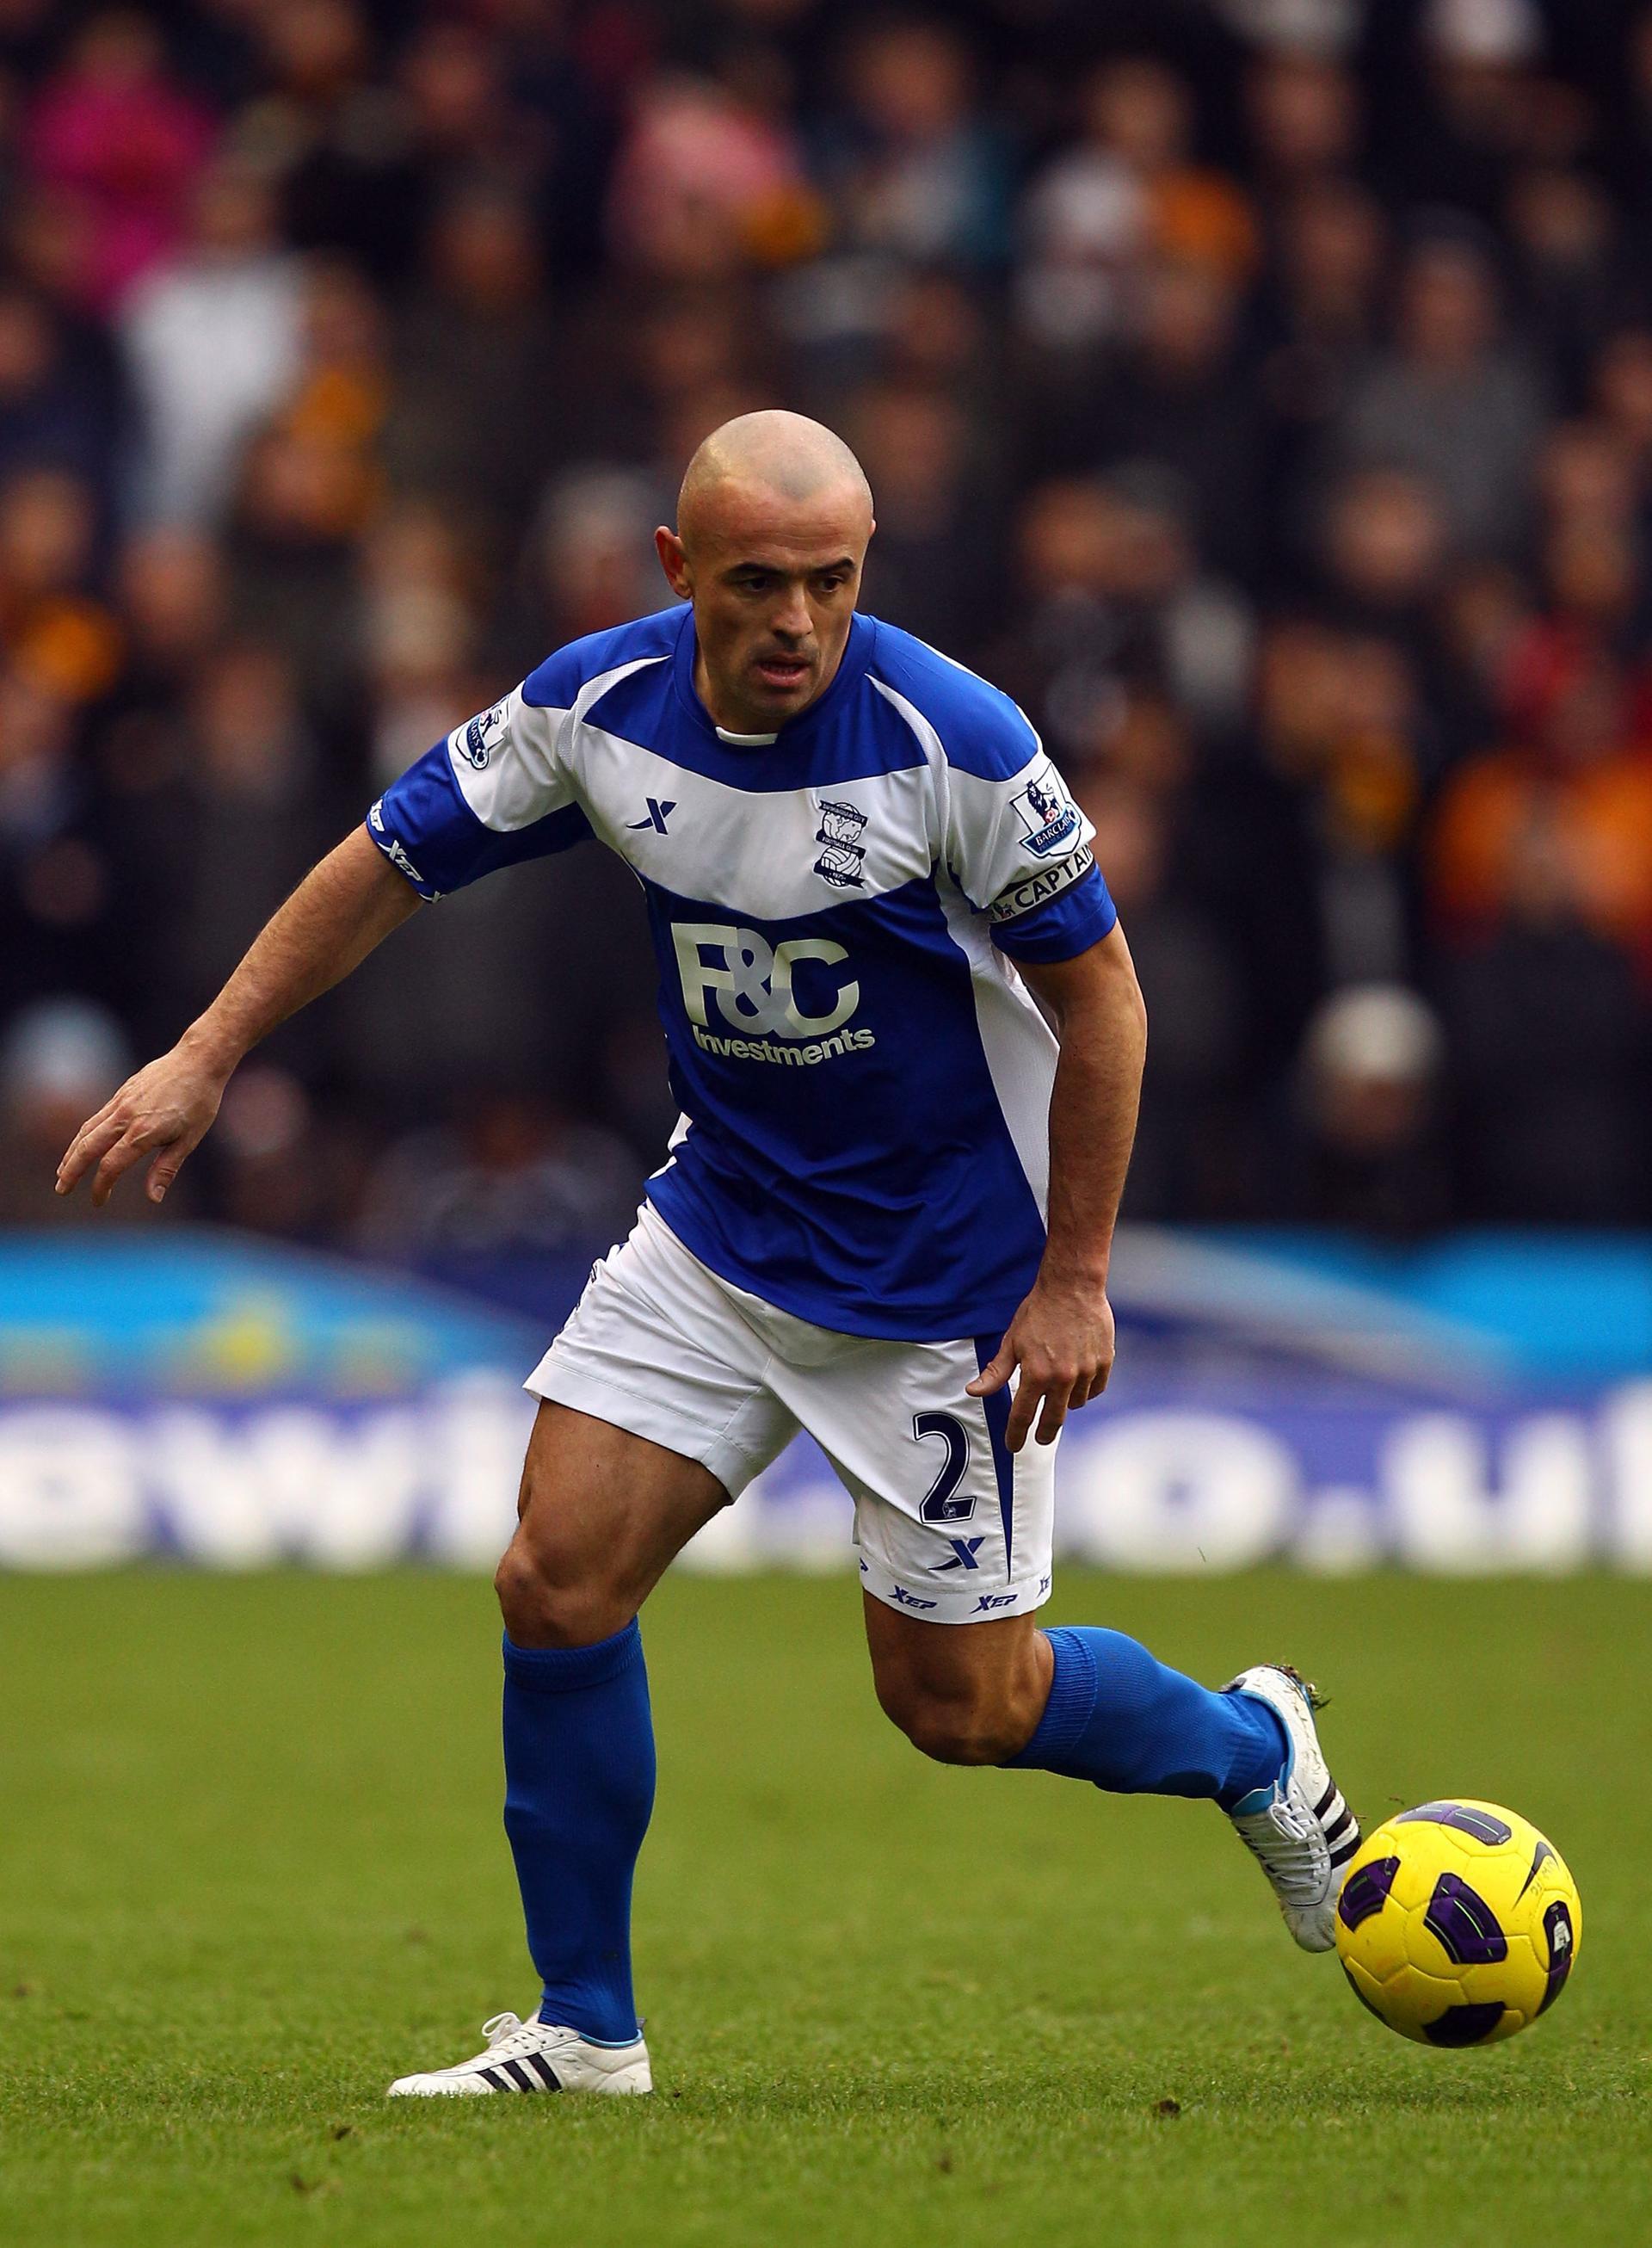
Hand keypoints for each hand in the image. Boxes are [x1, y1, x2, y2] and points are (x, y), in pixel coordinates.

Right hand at [55, 1039, 229, 1208]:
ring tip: (63, 1172)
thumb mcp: (189, 1139)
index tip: (98, 1202)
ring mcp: (120, 1103)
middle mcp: (125, 1117)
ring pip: (86, 1131)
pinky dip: (83, 1135)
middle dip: (70, 1171)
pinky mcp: (120, 1094)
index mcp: (144, 1132)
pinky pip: (95, 1118)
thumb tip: (154, 1198)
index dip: (101, 1186)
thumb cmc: (199, 1101)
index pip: (111, 1165)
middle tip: (61, 1190)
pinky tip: (82, 1145)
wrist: (197, 1060)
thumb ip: (166, 1169)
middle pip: (87, 1148)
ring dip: (71, 1153)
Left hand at [966, 1270, 1114, 1451]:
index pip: (1022, 1417)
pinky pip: (1095, 1390)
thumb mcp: (1011, 1342)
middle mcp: (1063, 1378)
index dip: (1016, 1435)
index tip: (1013, 1445)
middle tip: (1040, 1439)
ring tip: (1059, 1392)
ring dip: (1065, 1404)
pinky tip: (1078, 1381)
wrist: (1073, 1287)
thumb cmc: (1038, 1312)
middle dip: (1044, 1434)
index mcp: (1036, 1374)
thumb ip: (995, 1372)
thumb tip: (973, 1392)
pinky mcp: (1104, 1363)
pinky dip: (1086, 1390)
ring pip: (1076, 1404)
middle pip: (1053, 1420)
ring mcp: (1087, 1372)